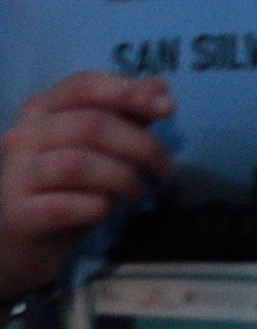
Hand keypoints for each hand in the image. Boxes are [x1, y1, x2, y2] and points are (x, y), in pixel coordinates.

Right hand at [0, 68, 167, 293]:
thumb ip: (126, 117)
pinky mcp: (19, 214)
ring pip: (78, 163)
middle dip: (141, 146)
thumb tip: (160, 86)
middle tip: (164, 169)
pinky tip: (106, 210)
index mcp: (41, 111)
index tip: (169, 108)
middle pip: (91, 125)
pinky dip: (98, 207)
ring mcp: (15, 175)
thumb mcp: (100, 149)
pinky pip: (68, 205)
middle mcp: (22, 136)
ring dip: (123, 178)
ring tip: (137, 193)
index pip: (83, 85)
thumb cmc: (67, 189)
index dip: (129, 93)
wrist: (24, 243)